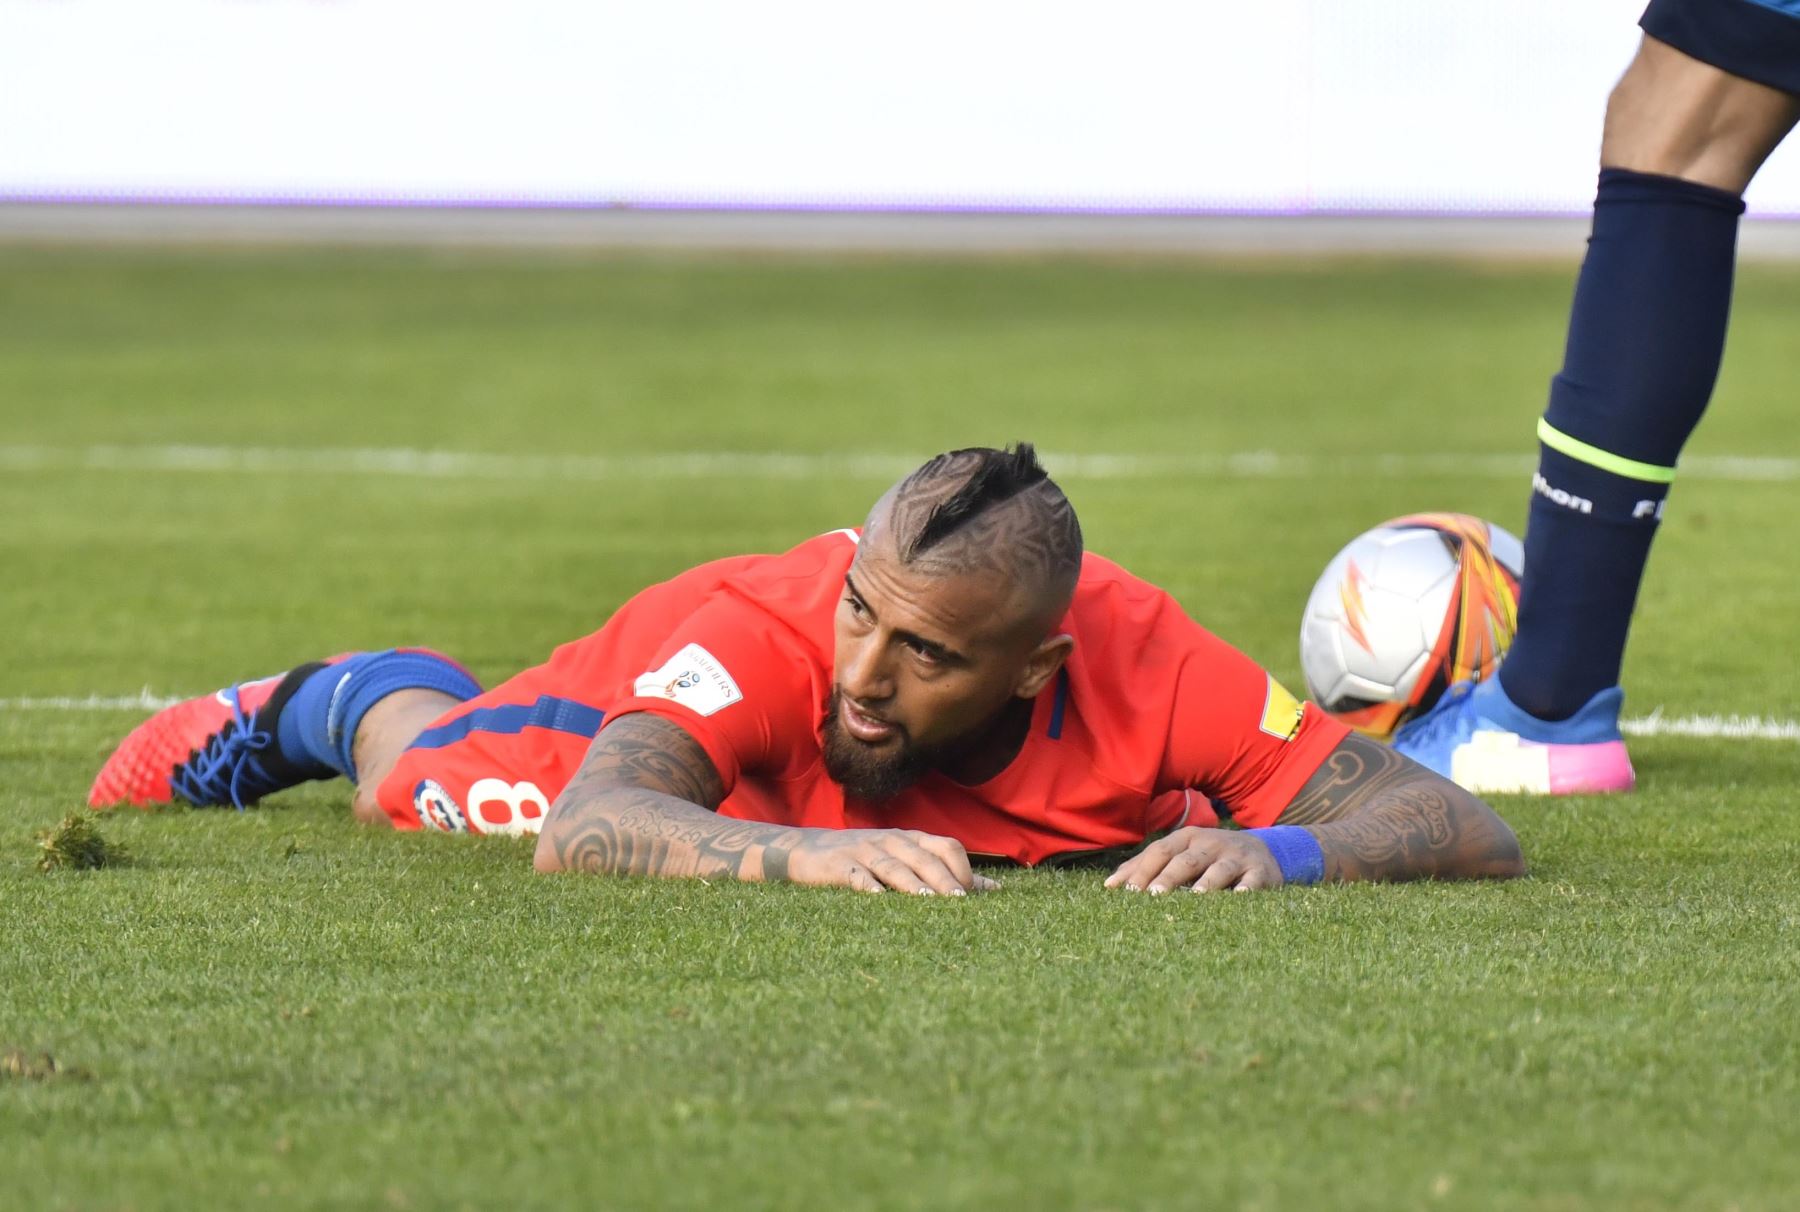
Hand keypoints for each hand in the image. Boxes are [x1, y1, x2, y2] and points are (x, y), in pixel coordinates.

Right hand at [784, 828, 999, 894]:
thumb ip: (944, 872)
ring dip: (912, 884)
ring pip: (894, 867)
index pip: (945, 846)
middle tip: (960, 902)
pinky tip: (879, 900)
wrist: (806, 850)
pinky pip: (856, 875)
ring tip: (929, 902)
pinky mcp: (838, 865)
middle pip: (924, 858)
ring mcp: (864, 851)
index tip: (972, 897)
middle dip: (943, 880)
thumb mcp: (904, 858)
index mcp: (910, 840)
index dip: (961, 868)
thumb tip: (990, 889)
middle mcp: (891, 842)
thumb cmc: (866, 858)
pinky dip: (869, 886)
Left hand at [1103, 827, 1282, 893]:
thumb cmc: (1209, 857)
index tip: (1126, 892)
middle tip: (1152, 896)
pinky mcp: (1260, 871)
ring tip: (1195, 897)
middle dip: (1168, 878)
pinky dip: (1247, 889)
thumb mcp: (1180, 853)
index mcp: (1187, 838)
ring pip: (1220, 869)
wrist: (1263, 851)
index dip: (1143, 870)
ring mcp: (1237, 855)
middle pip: (1186, 860)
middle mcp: (1210, 843)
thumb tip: (1109, 885)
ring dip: (1207, 882)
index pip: (1160, 852)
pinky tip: (1241, 897)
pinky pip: (1253, 881)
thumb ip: (1146, 866)